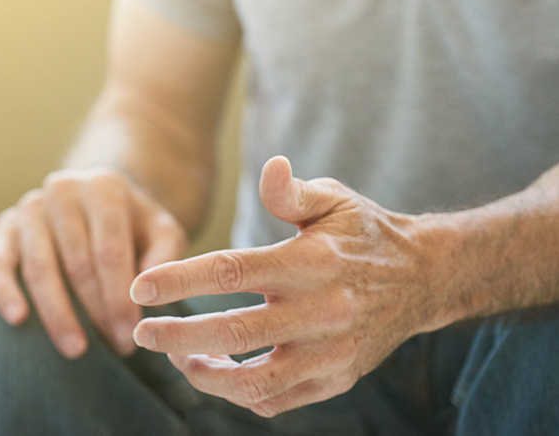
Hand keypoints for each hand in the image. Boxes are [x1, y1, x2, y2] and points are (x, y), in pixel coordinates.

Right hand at [0, 168, 187, 357]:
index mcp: (102, 188)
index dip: (119, 297)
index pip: (110, 251)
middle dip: (95, 311)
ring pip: (39, 267)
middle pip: (76, 262)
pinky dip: (3, 291)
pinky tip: (17, 318)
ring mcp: (30, 207)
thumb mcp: (162, 231)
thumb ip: (165, 254)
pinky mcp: (6, 226)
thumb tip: (147, 290)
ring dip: (57, 313)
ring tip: (75, 349)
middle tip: (114, 348)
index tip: (130, 336)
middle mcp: (62, 190)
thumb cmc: (134, 225)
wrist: (98, 201)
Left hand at [129, 157, 438, 417]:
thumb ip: (291, 191)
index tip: (140, 287)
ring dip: (207, 375)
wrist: (425, 278)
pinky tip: (216, 371)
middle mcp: (323, 311)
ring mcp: (332, 352)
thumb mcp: (333, 199)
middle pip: (236, 333)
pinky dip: (241, 394)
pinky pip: (279, 400)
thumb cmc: (363, 232)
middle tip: (140, 332)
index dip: (180, 281)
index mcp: (311, 262)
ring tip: (178, 358)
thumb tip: (270, 166)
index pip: (233, 272)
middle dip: (178, 338)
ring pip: (257, 382)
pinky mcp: (338, 379)